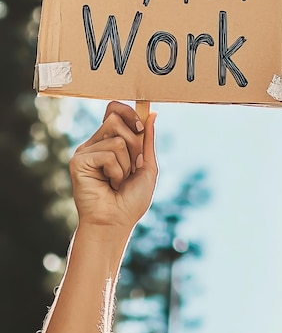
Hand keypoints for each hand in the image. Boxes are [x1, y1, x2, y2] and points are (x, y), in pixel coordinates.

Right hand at [69, 101, 157, 230]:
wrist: (116, 222)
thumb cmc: (131, 199)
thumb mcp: (147, 166)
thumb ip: (148, 140)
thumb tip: (152, 114)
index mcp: (110, 141)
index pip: (113, 110)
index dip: (127, 112)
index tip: (140, 127)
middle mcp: (96, 143)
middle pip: (117, 119)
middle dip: (135, 144)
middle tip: (132, 167)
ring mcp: (85, 152)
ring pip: (117, 138)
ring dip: (127, 163)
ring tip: (118, 180)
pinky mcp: (78, 161)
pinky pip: (108, 154)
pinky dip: (117, 171)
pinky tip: (110, 184)